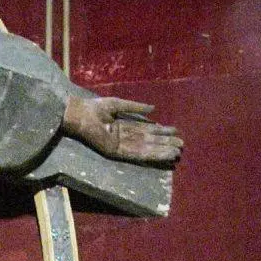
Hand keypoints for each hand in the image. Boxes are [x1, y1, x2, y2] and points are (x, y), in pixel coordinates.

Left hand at [62, 95, 181, 166]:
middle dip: (164, 143)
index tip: (176, 131)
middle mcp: (124, 138)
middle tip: (181, 145)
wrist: (79, 114)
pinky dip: (150, 155)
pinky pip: (136, 154)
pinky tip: (161, 154)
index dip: (161, 132)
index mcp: (124, 127)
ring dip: (161, 151)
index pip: (146, 131)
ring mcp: (120, 146)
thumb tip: (154, 109)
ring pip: (145, 149)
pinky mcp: (116, 152)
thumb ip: (135, 108)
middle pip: (148, 142)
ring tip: (176, 152)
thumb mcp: (118, 105)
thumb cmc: (94, 108)